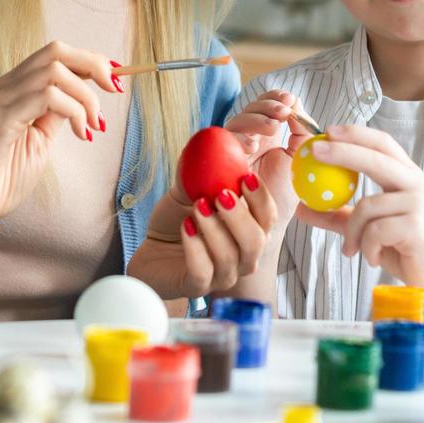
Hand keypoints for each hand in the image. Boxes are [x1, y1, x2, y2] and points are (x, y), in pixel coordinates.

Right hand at [0, 40, 119, 237]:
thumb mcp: (38, 142)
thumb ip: (55, 117)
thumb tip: (81, 101)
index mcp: (12, 90)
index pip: (55, 56)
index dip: (90, 61)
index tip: (114, 82)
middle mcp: (4, 87)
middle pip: (56, 51)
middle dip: (94, 65)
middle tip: (114, 91)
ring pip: (54, 70)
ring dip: (86, 96)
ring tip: (93, 126)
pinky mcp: (0, 119)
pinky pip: (46, 96)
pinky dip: (73, 111)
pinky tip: (81, 134)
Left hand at [128, 135, 280, 299]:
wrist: (153, 249)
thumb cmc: (181, 218)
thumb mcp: (195, 187)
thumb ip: (211, 168)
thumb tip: (229, 136)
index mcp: (250, 229)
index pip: (269, 217)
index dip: (262, 198)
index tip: (246, 177)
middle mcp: (243, 255)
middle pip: (257, 241)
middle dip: (239, 215)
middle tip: (220, 194)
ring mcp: (222, 274)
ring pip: (231, 258)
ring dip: (214, 228)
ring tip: (196, 207)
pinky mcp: (196, 286)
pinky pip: (203, 272)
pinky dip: (195, 248)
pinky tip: (186, 228)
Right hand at [223, 89, 313, 223]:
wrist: (247, 231)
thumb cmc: (269, 201)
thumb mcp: (294, 165)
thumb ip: (301, 136)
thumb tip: (299, 107)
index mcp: (262, 137)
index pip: (264, 108)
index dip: (274, 98)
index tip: (290, 99)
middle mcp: (242, 139)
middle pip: (249, 110)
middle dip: (267, 106)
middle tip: (284, 111)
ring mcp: (224, 149)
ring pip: (235, 122)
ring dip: (255, 120)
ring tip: (273, 127)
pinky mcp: (210, 161)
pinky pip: (218, 144)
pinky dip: (235, 140)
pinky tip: (252, 144)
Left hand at [295, 124, 423, 292]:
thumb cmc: (407, 248)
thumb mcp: (369, 228)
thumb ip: (339, 216)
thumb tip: (301, 206)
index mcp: (406, 176)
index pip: (382, 144)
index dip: (356, 133)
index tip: (327, 130)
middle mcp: (414, 184)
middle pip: (375, 159)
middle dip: (343, 151)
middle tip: (314, 151)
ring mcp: (417, 204)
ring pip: (366, 207)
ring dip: (353, 232)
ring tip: (354, 249)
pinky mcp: (416, 226)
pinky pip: (374, 231)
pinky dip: (366, 247)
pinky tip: (374, 258)